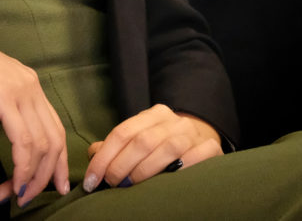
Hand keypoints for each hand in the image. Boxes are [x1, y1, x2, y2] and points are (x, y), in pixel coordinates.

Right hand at [0, 11, 69, 206]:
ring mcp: (21, 91)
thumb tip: (5, 129)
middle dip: (48, 175)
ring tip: (16, 195)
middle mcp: (32, 86)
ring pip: (42, 144)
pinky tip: (14, 182)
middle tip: (34, 197)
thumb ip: (0, 107)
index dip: (57, 160)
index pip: (55, 128)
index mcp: (29, 84)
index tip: (54, 184)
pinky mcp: (5, 98)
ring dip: (31, 177)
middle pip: (55, 139)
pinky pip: (24, 141)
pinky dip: (22, 166)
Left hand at [83, 104, 221, 191]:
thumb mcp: (141, 137)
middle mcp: (174, 121)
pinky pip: (194, 159)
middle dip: (120, 166)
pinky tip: (164, 183)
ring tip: (129, 186)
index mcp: (153, 114)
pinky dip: (177, 171)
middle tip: (110, 184)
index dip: (103, 157)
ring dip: (143, 171)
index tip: (91, 180)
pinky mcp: (210, 148)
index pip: (122, 132)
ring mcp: (193, 134)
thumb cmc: (164, 144)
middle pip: (142, 141)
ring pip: (167, 149)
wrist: (204, 139)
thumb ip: (118, 145)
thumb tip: (93, 154)